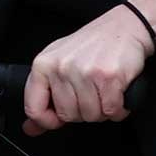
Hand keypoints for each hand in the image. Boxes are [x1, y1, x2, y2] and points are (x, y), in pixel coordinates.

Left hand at [22, 0, 155, 132]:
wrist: (124, 27)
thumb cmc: (92, 47)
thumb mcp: (59, 64)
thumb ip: (44, 98)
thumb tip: (31, 128)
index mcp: (43, 65)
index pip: (34, 108)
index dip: (48, 121)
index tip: (59, 120)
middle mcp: (61, 68)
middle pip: (68, 116)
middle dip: (83, 111)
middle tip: (91, 93)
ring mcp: (85, 72)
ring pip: (91, 116)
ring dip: (103, 110)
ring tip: (105, 91)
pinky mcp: (109, 77)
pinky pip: (112, 111)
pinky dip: (118, 108)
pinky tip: (117, 93)